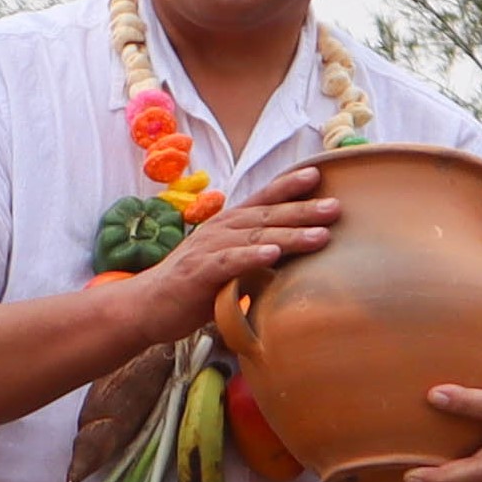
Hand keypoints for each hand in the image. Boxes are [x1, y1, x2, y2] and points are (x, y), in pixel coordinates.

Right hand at [107, 166, 339, 345]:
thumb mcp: (227, 267)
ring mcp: (209, 249)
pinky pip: (230, 261)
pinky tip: (273, 253)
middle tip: (337, 207)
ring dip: (289, 233)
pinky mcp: (199, 273)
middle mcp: (220, 230)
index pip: (262, 200)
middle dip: (303, 209)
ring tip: (320, 234)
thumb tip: (287, 260)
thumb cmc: (190, 288)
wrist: (145, 307)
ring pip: (254, 236)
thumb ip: (254, 258)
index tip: (318, 174)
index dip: (289, 186)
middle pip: (266, 215)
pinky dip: (252, 256)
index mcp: (227, 226)